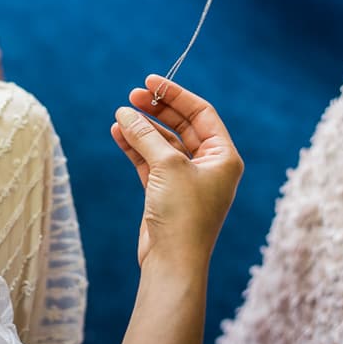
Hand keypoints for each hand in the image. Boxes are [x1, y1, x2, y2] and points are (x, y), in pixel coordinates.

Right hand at [111, 75, 243, 267]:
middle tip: (131, 96)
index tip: (150, 82)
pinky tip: (118, 134)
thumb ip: (146, 135)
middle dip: (156, 110)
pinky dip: (134, 147)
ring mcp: (185, 180)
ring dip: (142, 129)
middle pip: (182, 126)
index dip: (175, 96)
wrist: (172, 261)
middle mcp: (208, 166)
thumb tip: (125, 112)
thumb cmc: (183, 214)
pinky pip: (149, 161)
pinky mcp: (165, 192)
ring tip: (119, 116)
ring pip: (162, 143)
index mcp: (224, 157)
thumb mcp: (167, 166)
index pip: (201, 114)